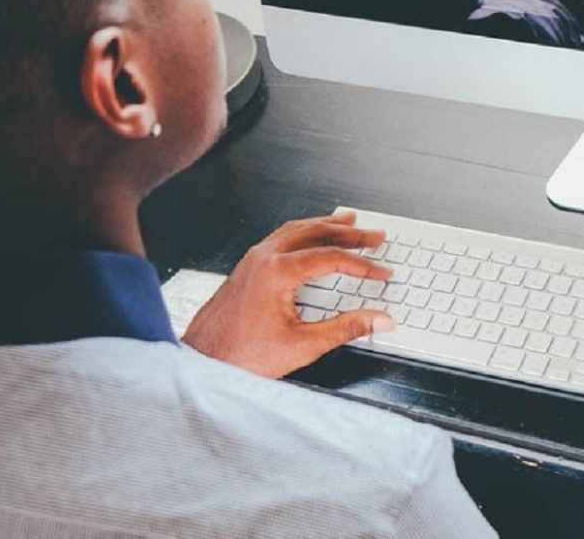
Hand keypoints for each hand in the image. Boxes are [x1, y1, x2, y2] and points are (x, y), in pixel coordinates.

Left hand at [182, 211, 394, 377]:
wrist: (201, 362)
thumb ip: (346, 328)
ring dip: (326, 226)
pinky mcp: (247, 266)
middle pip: (316, 233)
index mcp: (278, 272)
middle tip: (375, 235)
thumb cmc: (241, 355)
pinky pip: (281, 236)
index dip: (362, 265)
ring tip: (348, 222)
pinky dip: (304, 231)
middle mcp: (264, 257)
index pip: (331, 258)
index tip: (382, 273)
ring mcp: (253, 259)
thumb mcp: (303, 346)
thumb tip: (378, 320)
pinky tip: (310, 236)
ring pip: (297, 229)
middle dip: (351, 233)